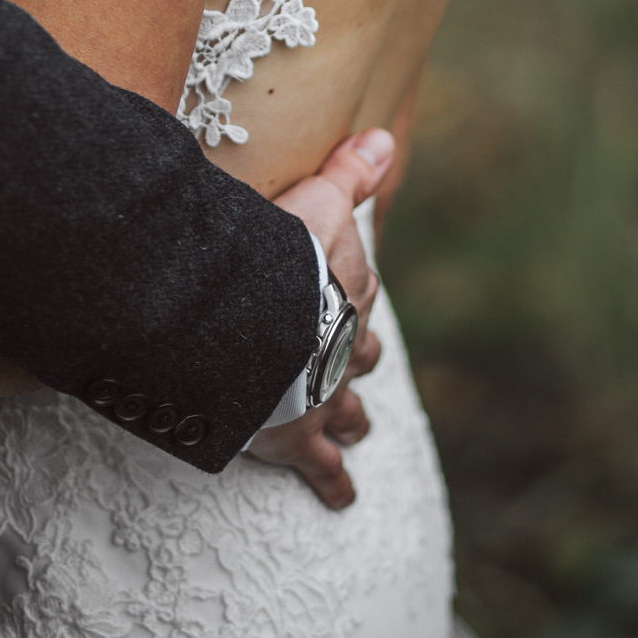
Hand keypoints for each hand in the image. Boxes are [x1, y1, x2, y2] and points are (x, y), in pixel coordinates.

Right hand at [253, 128, 393, 507]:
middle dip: (356, 358)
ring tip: (356, 430)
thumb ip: (347, 172)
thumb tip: (384, 137)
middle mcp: (344, 342)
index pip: (356, 288)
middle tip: (357, 368)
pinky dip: (333, 484)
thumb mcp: (315, 200)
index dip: (347, 293)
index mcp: (346, 287)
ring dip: (350, 417)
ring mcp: (325, 393)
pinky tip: (343, 500)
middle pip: (357, 351)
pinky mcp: (300, 438)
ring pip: (347, 408)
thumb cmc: (275, 253)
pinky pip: (323, 469)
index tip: (341, 297)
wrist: (252, 322)